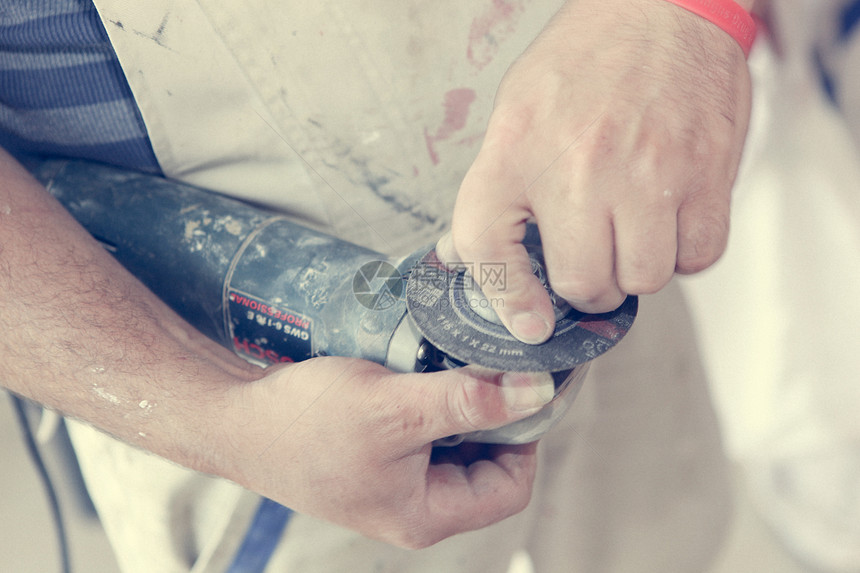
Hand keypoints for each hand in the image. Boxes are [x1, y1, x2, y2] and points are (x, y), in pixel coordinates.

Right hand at [219, 358, 549, 547]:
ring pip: (456, 445)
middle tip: (488, 367)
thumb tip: (536, 392)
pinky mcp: (380, 458)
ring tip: (452, 365)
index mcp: (425, 515)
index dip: (526, 435)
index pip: (509, 486)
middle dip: (493, 415)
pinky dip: (435, 402)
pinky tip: (423, 372)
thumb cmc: (304, 423)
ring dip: (463, 404)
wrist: (235, 419)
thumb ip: (468, 400)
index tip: (522, 386)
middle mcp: (415, 508)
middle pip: (486, 465)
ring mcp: (396, 484)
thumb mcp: (395, 407)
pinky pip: (426, 433)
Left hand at [448, 0, 752, 341]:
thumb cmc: (586, 60)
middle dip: (584, 286)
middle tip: (589, 260)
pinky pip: (699, 257)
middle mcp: (580, 167)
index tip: (528, 322)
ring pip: (643, 279)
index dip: (508, 300)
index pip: (488, 250)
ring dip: (635, 270)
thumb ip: (493, 191)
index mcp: (518, 149)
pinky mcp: (706, 174)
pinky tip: (669, 221)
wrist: (661, 6)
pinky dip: (684, 254)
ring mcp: (648, 173)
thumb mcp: (514, 114)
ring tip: (631, 234)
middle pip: (582, 283)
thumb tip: (464, 255)